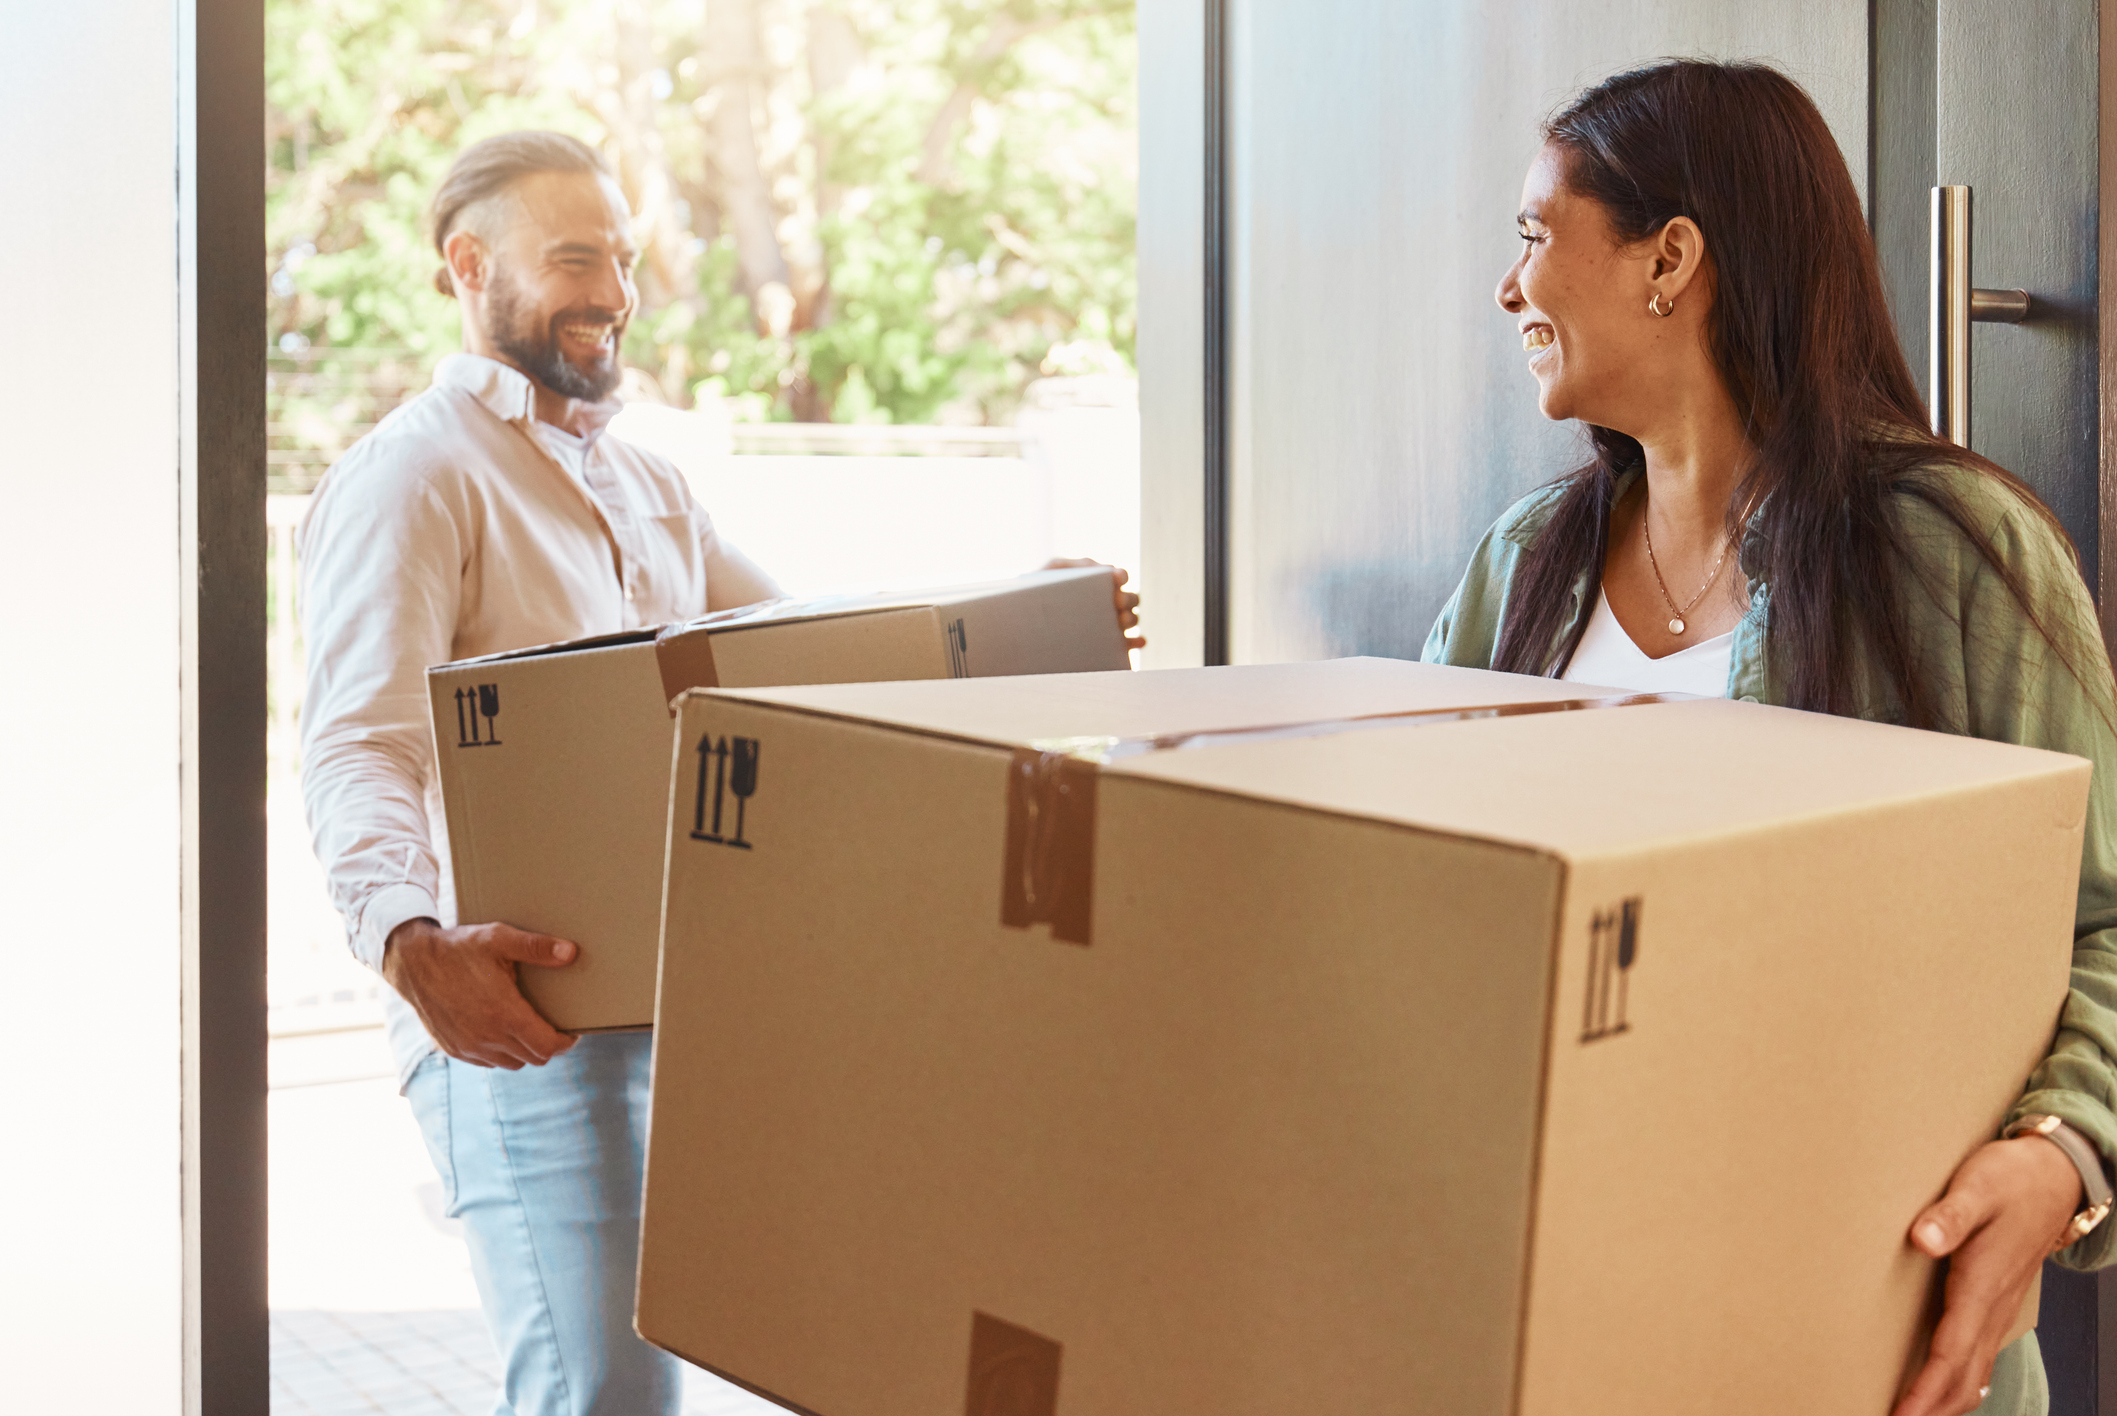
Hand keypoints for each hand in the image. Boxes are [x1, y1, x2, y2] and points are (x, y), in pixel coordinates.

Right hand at [382, 917, 579, 1069]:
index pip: (547, 1047)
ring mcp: (468, 1047)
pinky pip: (488, 1061)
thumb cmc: (458, 948)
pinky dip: (500, 1052)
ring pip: (511, 1063)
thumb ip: (537, 947)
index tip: (572, 1030)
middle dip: (548, 1045)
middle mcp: (486, 1038)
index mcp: (504, 1015)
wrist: (411, 962)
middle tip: (553, 1025)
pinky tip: (501, 1030)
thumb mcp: (499, 938)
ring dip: (524, 1050)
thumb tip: (572, 952)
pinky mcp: (453, 1049)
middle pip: (533, 1058)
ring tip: (528, 1026)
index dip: (566, 1042)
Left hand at [1042, 556, 1144, 650]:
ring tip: (1122, 621)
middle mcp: (1109, 602)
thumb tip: (1100, 568)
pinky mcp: (1108, 643)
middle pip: (1130, 598)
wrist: (1027, 619)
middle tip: (1117, 602)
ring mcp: (1110, 623)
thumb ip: (1072, 563)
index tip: (1118, 579)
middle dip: (1128, 599)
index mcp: (1100, 582)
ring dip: (1132, 618)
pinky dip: (1137, 641)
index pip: (1119, 576)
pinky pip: (1128, 643)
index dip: (1122, 576)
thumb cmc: (1038, 590)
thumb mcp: (1053, 570)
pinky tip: (1137, 641)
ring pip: (1132, 619)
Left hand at [1891, 1136, 2083, 1415]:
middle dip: (1933, 1407)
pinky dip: (1961, 1382)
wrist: (2053, 1178)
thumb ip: (1949, 1215)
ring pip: (1975, 1371)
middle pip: (1963, 1375)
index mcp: (1982, 1285)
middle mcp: (1994, 1306)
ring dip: (1947, 1400)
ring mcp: (2000, 1308)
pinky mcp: (1998, 1303)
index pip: (1950, 1351)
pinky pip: (1981, 1356)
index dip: (1926, 1388)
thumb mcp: (1977, 1187)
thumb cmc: (2010, 1180)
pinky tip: (1949, 1393)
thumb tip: (1922, 1240)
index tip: (1902, 1413)